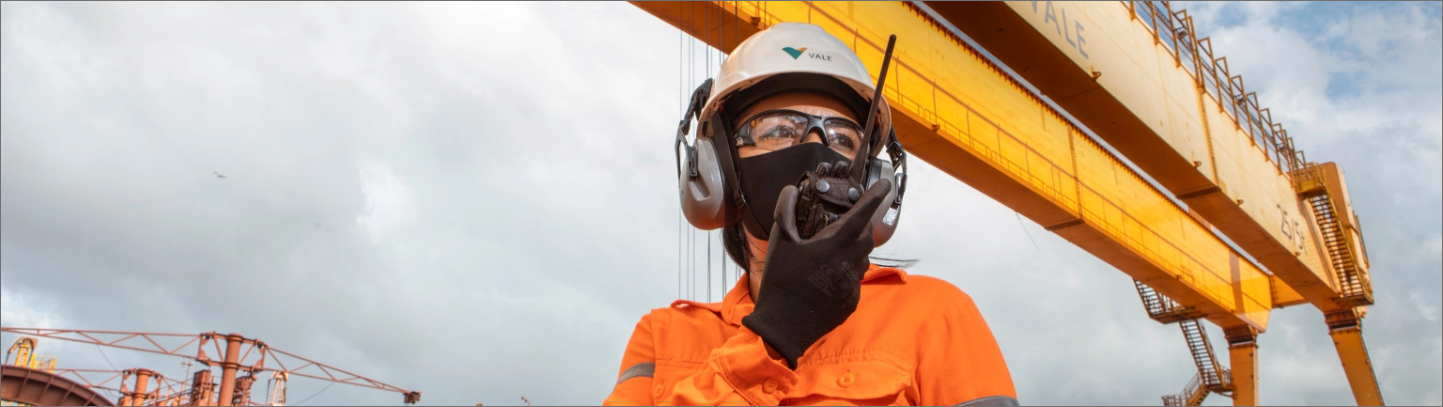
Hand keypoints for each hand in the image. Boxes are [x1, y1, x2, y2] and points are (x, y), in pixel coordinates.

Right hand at [742, 177, 892, 368]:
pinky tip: (825, 279)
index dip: (876, 196)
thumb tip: (791, 189)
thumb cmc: (781, 281)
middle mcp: (850, 262)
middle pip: (866, 237)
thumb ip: (786, 211)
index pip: (862, 213)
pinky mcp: (852, 301)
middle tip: (848, 223)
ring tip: (831, 253)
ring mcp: (853, 284)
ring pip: (862, 260)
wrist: (784, 325)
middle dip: (862, 226)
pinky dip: (845, 274)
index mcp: (834, 244)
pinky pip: (855, 280)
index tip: (887, 184)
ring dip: (853, 251)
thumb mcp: (779, 242)